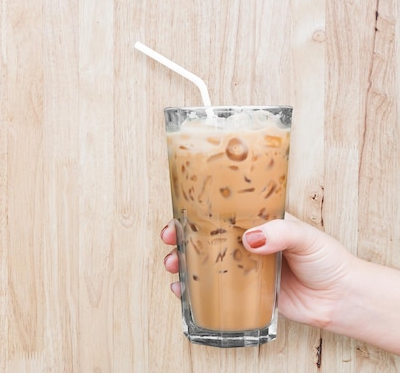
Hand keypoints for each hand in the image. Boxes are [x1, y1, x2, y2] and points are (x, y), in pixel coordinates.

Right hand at [160, 213, 355, 328]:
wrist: (341, 299)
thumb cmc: (328, 261)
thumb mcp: (305, 237)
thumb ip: (280, 232)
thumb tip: (251, 238)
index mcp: (257, 223)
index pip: (221, 213)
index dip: (195, 212)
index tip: (179, 215)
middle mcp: (245, 244)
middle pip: (204, 237)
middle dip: (180, 238)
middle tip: (170, 241)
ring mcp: (243, 269)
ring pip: (204, 263)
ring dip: (183, 263)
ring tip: (173, 266)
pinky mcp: (244, 294)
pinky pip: (214, 291)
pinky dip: (194, 291)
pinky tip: (183, 291)